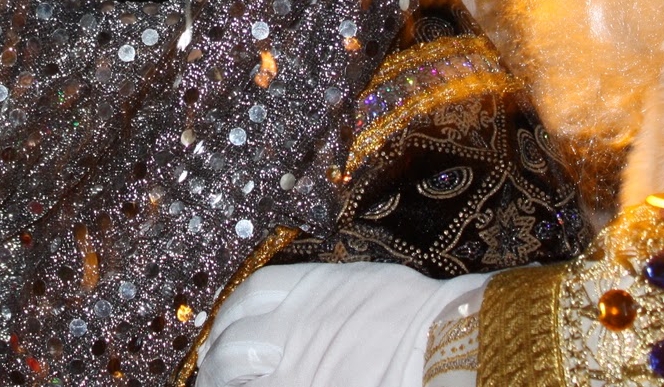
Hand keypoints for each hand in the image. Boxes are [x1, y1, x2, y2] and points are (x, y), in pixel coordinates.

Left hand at [195, 261, 487, 386]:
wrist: (452, 344)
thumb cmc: (423, 317)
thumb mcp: (368, 285)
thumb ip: (329, 294)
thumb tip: (309, 309)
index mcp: (311, 289)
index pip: (251, 294)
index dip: (230, 312)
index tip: (225, 326)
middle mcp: (294, 327)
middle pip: (232, 342)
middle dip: (216, 360)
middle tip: (212, 373)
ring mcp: (298, 368)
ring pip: (234, 374)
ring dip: (220, 382)